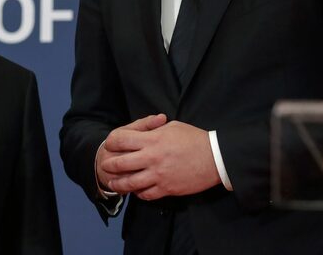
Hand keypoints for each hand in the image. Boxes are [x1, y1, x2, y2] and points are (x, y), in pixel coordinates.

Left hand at [100, 119, 220, 199]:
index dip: (112, 142)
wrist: (216, 158)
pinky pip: (146, 194)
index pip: (120, 140)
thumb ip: (153, 128)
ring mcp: (158, 175)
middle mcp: (151, 157)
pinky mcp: (167, 189)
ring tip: (114, 183)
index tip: (111, 145)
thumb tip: (142, 131)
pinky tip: (137, 190)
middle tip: (106, 166)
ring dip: (118, 184)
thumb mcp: (172, 126)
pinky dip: (138, 193)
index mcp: (151, 139)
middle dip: (109, 165)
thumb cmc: (195, 138)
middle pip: (120, 163)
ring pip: (129, 183)